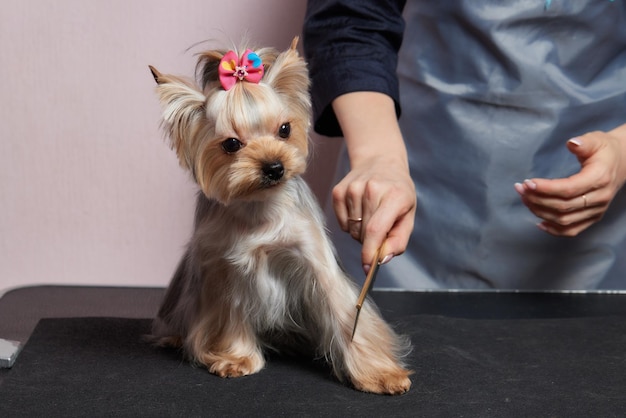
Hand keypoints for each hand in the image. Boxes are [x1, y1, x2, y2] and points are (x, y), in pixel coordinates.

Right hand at [331, 92, 416, 271]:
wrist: (381, 162)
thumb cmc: (398, 193)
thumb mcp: (408, 215)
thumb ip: (398, 240)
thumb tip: (382, 259)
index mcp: (394, 195)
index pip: (376, 229)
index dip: (370, 252)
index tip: (368, 268)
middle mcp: (371, 189)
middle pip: (363, 232)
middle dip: (370, 242)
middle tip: (380, 230)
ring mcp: (352, 188)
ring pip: (351, 229)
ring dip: (360, 232)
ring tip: (370, 216)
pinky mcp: (339, 191)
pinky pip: (341, 222)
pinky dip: (350, 223)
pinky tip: (359, 210)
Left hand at [515, 125, 625, 235]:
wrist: (622, 163)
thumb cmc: (605, 151)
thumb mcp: (597, 140)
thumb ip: (584, 142)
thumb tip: (572, 143)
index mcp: (600, 178)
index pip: (569, 189)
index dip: (546, 188)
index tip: (528, 183)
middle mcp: (600, 198)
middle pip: (563, 206)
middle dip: (537, 199)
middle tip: (520, 188)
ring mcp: (596, 211)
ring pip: (564, 220)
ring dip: (540, 211)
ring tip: (524, 198)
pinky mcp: (593, 218)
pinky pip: (571, 230)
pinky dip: (553, 229)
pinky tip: (539, 221)